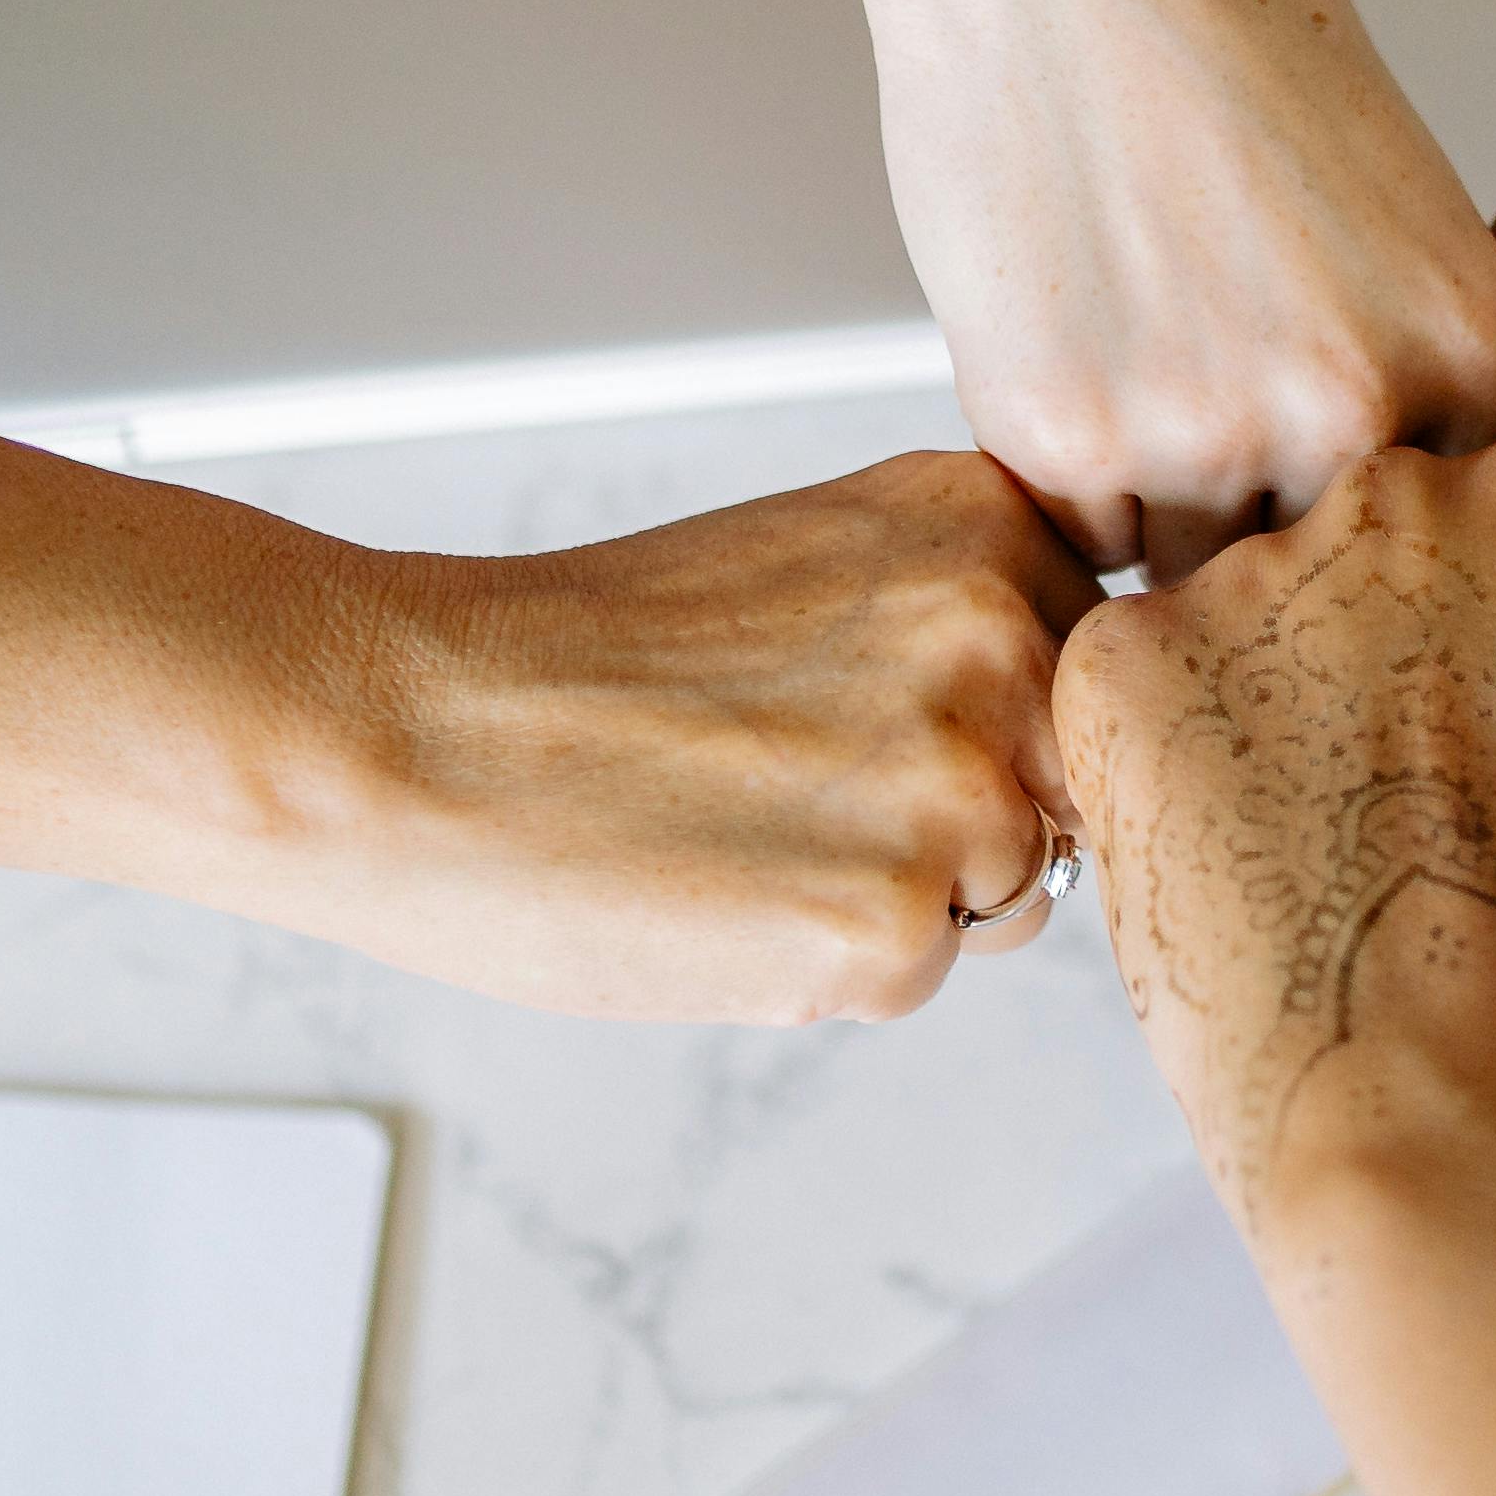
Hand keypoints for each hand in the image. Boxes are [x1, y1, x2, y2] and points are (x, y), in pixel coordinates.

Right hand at [0, 420, 1100, 1024]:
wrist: (400, 727)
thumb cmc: (576, 658)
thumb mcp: (817, 560)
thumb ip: (960, 612)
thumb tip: (1073, 716)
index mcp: (980, 520)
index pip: (1095, 655)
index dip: (994, 711)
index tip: (875, 718)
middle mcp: (1003, 635)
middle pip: (1078, 777)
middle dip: (968, 808)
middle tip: (788, 783)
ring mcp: (962, 782)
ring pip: (1013, 886)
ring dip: (904, 891)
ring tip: (743, 829)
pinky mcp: (896, 921)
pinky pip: (924, 975)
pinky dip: (830, 965)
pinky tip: (720, 895)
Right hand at [853, 0, 1495, 577]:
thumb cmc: (1220, 25)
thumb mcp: (1392, 203)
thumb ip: (1400, 356)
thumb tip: (1379, 499)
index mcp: (1467, 349)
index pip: (1442, 527)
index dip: (1365, 500)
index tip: (1316, 466)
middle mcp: (1358, 413)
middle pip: (1323, 570)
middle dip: (1267, 521)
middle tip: (1204, 405)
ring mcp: (1208, 439)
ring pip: (1194, 572)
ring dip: (1162, 505)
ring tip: (1136, 350)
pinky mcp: (1066, 439)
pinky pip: (1082, 536)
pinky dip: (1070, 473)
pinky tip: (1069, 342)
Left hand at [1056, 435, 1495, 1219]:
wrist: (1432, 1101)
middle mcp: (1390, 499)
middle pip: (1384, 539)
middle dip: (1396, 643)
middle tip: (1416, 800)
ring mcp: (1240, 577)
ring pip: (1254, 607)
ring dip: (1279, 694)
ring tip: (1321, 848)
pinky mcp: (1117, 667)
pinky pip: (1139, 677)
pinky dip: (1170, 755)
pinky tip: (1234, 854)